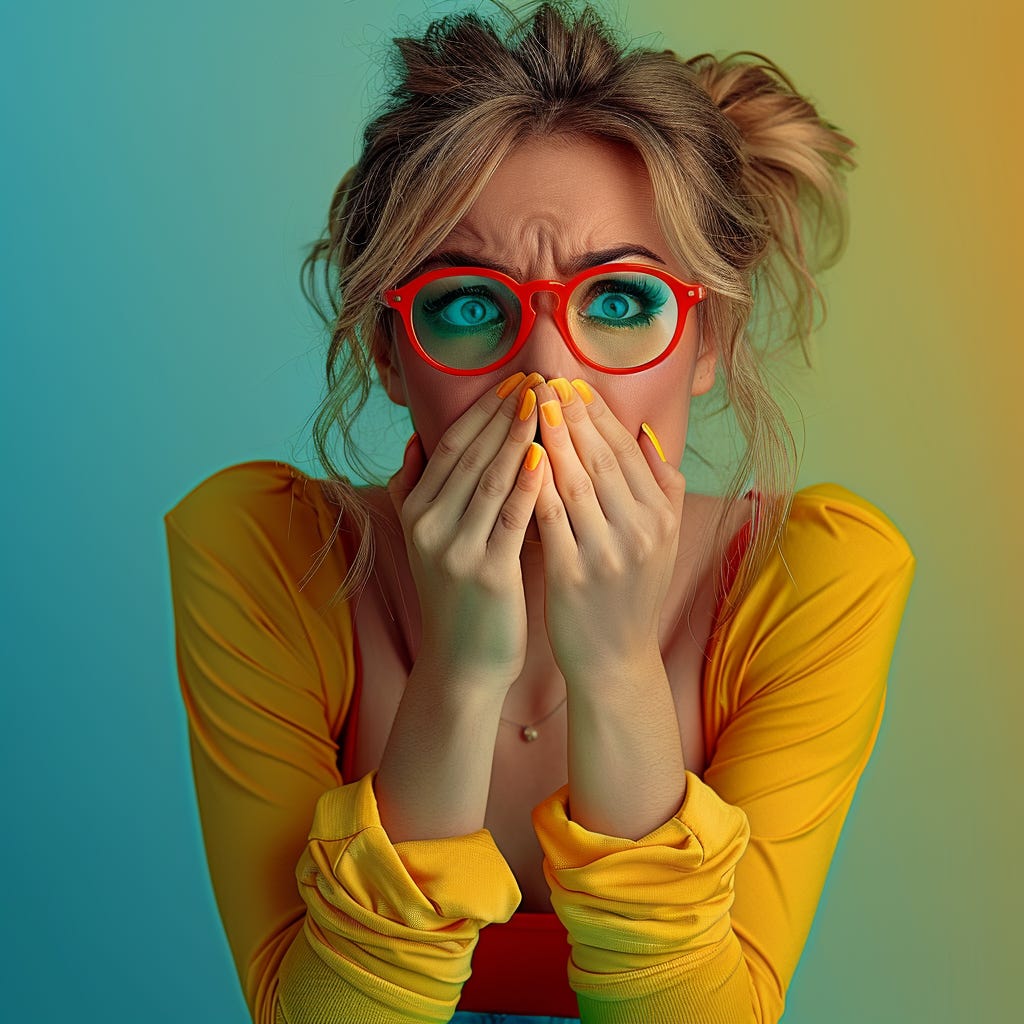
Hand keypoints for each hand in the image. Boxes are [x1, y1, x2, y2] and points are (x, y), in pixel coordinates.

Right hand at [386, 371, 546, 691]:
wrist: (462, 663)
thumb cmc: (457, 596)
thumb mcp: (427, 541)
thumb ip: (417, 489)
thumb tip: (417, 439)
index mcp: (415, 512)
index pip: (449, 446)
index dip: (481, 410)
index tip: (513, 380)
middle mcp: (429, 526)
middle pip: (470, 455)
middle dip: (504, 412)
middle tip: (536, 377)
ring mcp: (455, 550)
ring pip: (490, 479)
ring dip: (519, 435)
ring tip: (545, 401)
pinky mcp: (488, 574)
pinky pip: (512, 518)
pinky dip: (528, 483)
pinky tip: (546, 455)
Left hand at [530, 378, 686, 677]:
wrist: (615, 660)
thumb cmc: (631, 594)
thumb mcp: (663, 541)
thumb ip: (661, 487)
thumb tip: (645, 434)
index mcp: (662, 517)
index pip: (626, 451)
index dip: (598, 413)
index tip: (572, 382)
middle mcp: (640, 531)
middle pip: (600, 457)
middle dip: (570, 413)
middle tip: (545, 377)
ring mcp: (607, 553)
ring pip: (574, 479)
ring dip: (550, 437)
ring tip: (528, 404)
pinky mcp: (573, 575)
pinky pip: (549, 516)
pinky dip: (534, 482)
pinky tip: (518, 455)